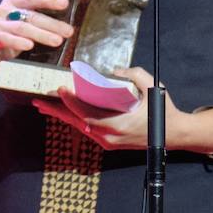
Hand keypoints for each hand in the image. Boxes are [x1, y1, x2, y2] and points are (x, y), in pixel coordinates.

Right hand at [0, 0, 74, 85]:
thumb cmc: (4, 44)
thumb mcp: (21, 31)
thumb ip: (36, 24)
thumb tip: (63, 27)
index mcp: (12, 4)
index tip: (64, 4)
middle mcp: (3, 11)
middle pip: (31, 15)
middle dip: (52, 23)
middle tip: (69, 31)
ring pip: (22, 27)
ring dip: (42, 34)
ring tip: (57, 41)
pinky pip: (5, 38)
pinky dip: (18, 42)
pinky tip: (29, 46)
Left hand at [33, 66, 177, 149]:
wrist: (173, 135)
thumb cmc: (163, 112)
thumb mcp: (153, 88)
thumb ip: (134, 75)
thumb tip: (115, 69)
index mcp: (119, 125)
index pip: (88, 114)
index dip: (72, 102)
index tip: (61, 89)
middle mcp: (110, 137)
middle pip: (77, 122)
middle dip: (57, 110)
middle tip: (39, 100)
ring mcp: (108, 142)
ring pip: (79, 127)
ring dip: (62, 115)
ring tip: (44, 105)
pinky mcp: (108, 142)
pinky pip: (86, 130)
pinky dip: (73, 119)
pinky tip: (62, 112)